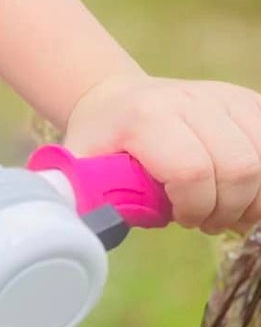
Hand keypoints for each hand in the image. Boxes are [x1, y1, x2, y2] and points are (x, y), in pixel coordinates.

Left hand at [64, 73, 260, 232]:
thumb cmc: (104, 140)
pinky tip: (244, 192)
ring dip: (252, 198)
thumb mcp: (82, 166)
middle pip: (239, 168)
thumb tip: (95, 229)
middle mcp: (191, 99)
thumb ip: (87, 197)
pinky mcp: (248, 101)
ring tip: (225, 209)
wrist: (121, 98)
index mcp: (146, 117)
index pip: (192, 171)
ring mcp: (224, 97)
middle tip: (206, 220)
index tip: (180, 217)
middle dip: (227, 209)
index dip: (194, 206)